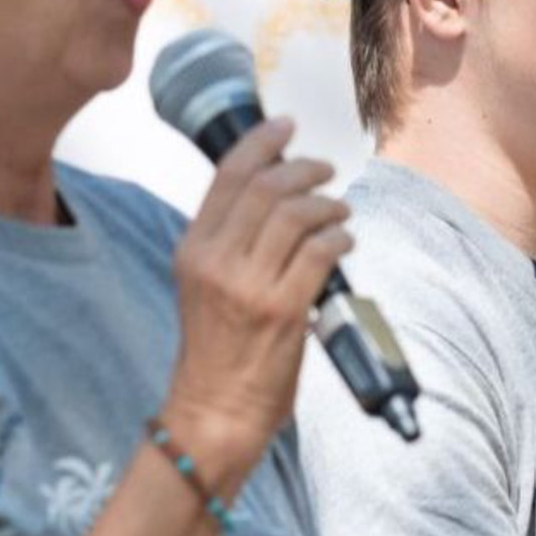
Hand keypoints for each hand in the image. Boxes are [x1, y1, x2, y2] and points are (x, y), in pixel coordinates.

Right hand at [163, 118, 351, 483]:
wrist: (215, 410)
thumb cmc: (216, 350)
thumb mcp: (203, 285)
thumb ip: (228, 242)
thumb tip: (273, 195)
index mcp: (192, 249)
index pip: (227, 176)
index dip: (261, 142)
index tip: (286, 126)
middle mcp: (216, 261)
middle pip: (266, 187)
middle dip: (303, 168)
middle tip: (325, 171)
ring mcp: (248, 285)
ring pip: (296, 215)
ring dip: (327, 205)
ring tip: (339, 211)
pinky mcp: (282, 309)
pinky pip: (319, 252)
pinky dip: (338, 238)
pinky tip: (343, 242)